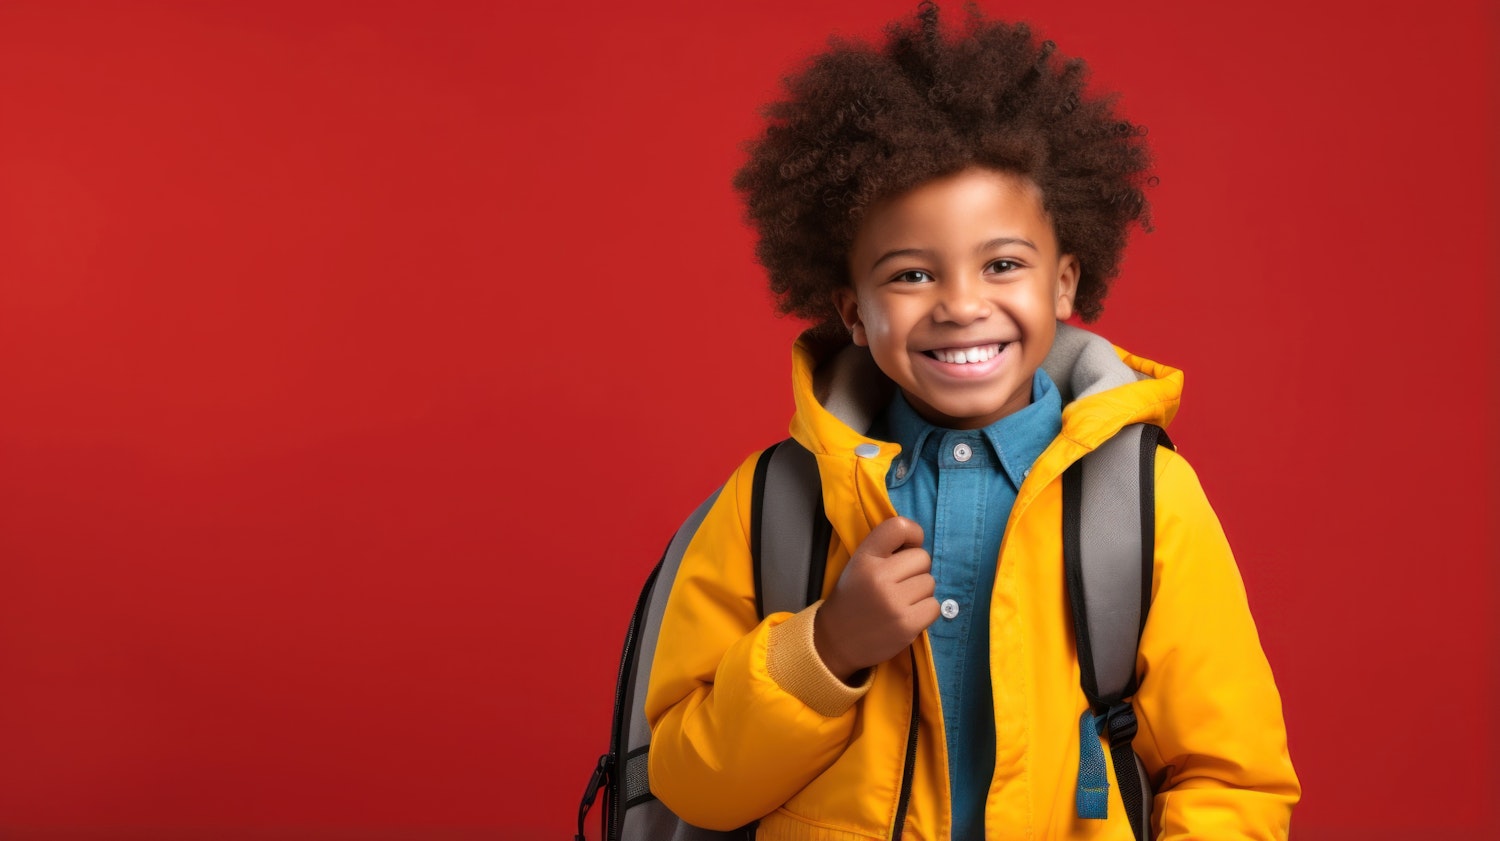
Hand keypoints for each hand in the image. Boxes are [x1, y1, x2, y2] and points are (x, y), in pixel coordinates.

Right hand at [813, 516, 939, 681]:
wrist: (836, 640)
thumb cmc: (853, 598)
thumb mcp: (859, 565)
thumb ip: (885, 550)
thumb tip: (920, 543)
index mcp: (865, 557)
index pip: (898, 527)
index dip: (913, 533)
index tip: (909, 546)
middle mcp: (879, 576)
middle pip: (923, 558)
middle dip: (916, 570)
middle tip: (899, 583)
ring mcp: (894, 602)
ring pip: (930, 583)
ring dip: (921, 592)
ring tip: (900, 601)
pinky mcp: (906, 625)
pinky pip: (934, 607)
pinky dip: (925, 611)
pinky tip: (907, 615)